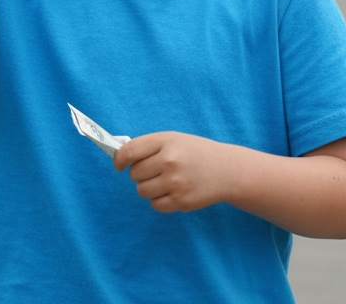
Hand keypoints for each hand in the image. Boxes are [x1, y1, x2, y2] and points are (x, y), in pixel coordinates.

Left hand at [114, 131, 241, 213]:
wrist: (227, 170)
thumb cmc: (195, 152)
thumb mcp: (173, 139)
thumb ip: (148, 146)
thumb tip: (120, 158)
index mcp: (165, 142)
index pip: (129, 151)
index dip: (119, 160)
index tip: (119, 165)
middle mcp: (170, 161)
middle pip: (134, 174)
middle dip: (140, 174)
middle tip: (156, 171)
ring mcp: (176, 182)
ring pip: (142, 191)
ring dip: (149, 188)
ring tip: (164, 181)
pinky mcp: (182, 201)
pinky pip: (155, 205)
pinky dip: (159, 200)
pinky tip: (172, 192)